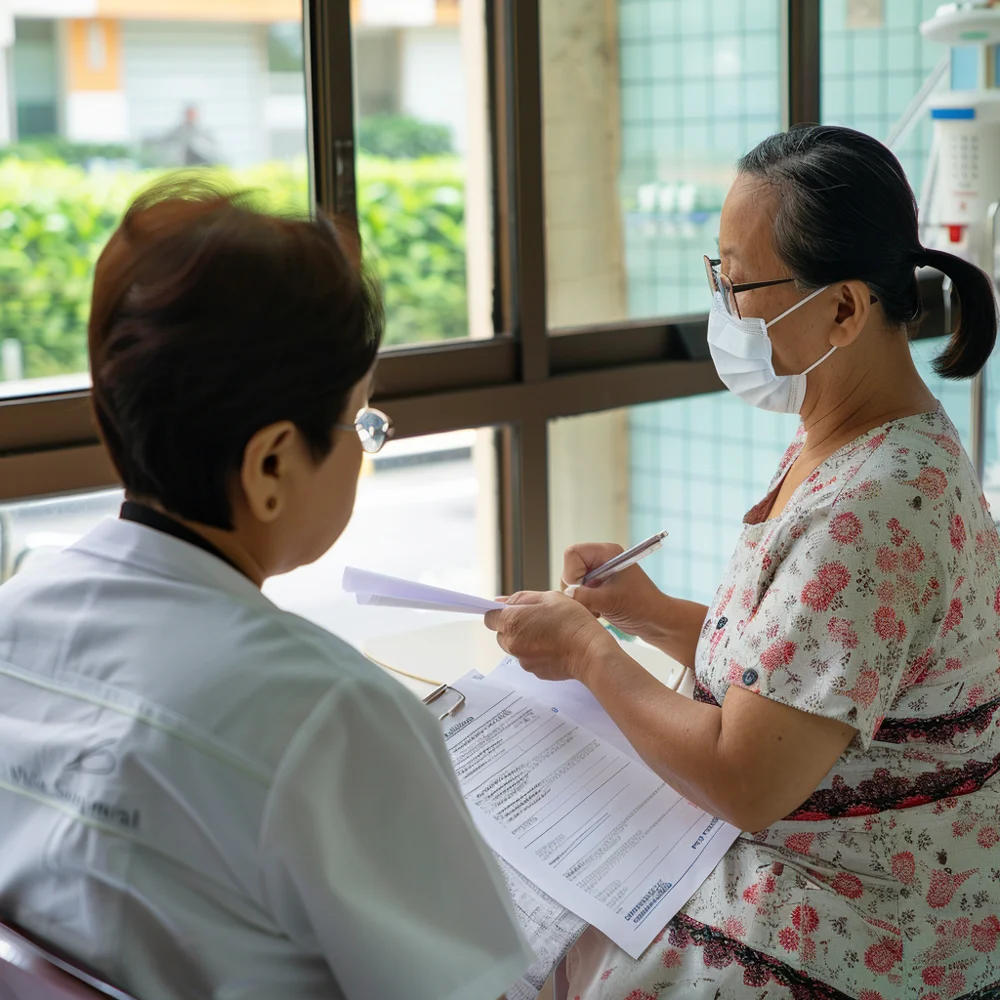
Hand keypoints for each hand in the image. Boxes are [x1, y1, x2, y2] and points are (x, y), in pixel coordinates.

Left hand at [484, 590, 618, 682]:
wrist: (590, 652)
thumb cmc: (572, 622)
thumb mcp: (549, 597)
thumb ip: (521, 598)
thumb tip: (501, 601)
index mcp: (512, 622)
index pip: (489, 617)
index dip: (500, 612)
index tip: (513, 610)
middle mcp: (512, 644)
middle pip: (501, 634)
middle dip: (513, 626)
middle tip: (536, 620)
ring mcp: (522, 660)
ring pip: (514, 647)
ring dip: (524, 639)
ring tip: (548, 633)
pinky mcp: (534, 671)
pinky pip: (528, 658)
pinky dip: (536, 652)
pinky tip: (553, 646)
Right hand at [562, 542, 667, 639]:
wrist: (656, 621)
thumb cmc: (641, 605)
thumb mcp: (611, 601)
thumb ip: (585, 596)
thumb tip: (566, 595)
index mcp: (605, 552)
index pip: (572, 554)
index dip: (573, 573)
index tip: (584, 590)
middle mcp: (599, 560)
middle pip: (569, 569)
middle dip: (576, 589)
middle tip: (592, 603)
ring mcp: (597, 574)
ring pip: (571, 584)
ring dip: (580, 600)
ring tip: (598, 609)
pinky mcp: (596, 588)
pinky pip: (577, 594)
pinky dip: (583, 605)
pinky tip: (598, 612)